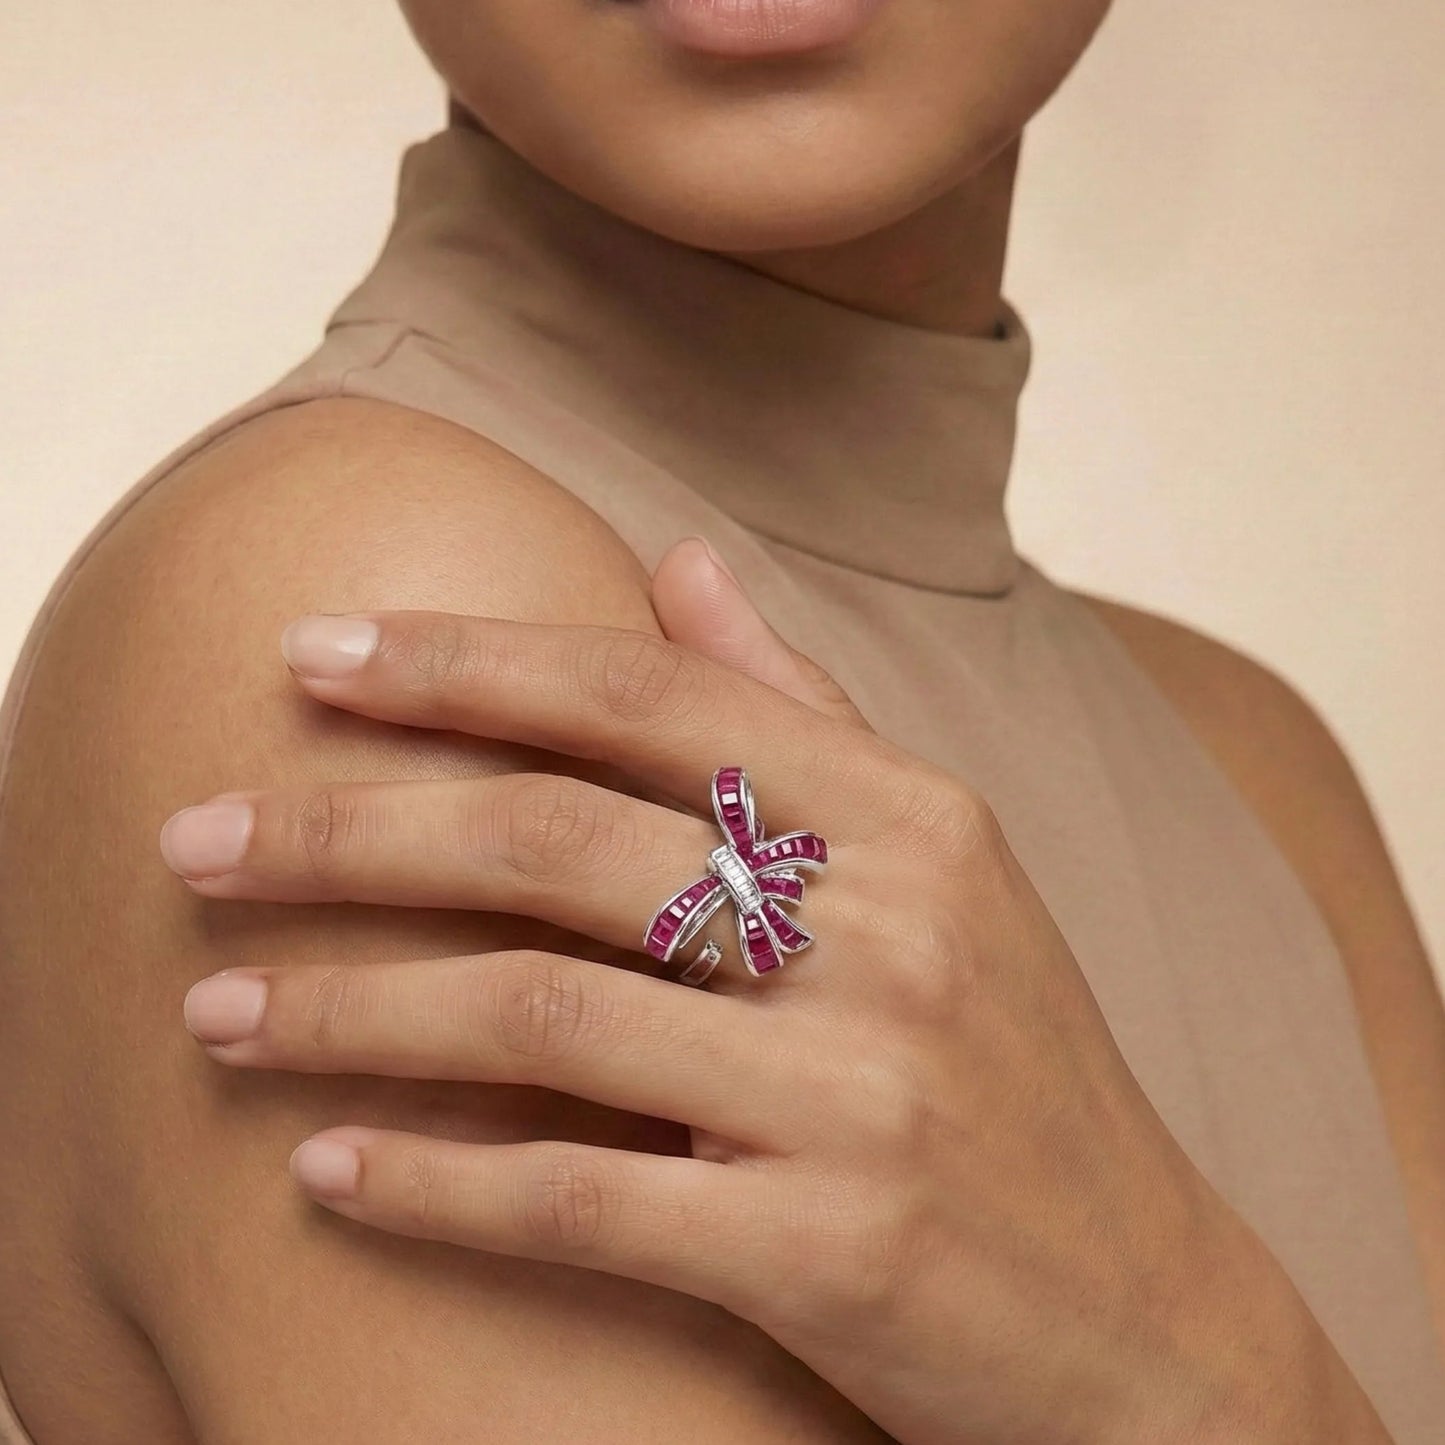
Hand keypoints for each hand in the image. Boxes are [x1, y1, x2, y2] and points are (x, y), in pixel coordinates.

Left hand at [159, 539, 1364, 1444]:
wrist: (1145, 1311)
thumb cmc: (1015, 1066)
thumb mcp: (938, 863)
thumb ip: (800, 706)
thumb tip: (678, 558)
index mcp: (907, 815)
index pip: (642, 697)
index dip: (462, 665)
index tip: (308, 655)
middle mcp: (890, 928)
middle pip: (555, 840)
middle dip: (347, 830)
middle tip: (192, 837)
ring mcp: (864, 1088)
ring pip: (539, 1013)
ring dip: (350, 1011)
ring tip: (217, 1012)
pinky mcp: (833, 1248)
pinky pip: (580, 1198)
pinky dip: (435, 1183)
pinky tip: (329, 1170)